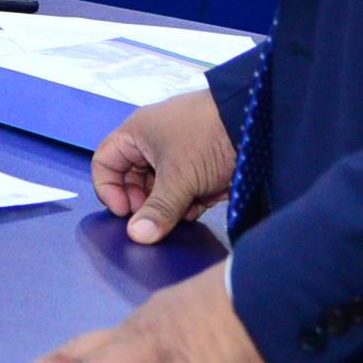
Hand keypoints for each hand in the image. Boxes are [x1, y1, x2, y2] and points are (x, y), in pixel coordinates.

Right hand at [92, 88, 236, 243]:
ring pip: (159, 189)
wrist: (257, 125)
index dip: (109, 189)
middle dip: (143, 202)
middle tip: (154, 218)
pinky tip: (197, 207)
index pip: (106, 162)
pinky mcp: (198, 168)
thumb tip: (137, 237)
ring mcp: (177, 155)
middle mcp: (153, 142)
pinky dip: (186, 203)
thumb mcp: (179, 176)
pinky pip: (181, 191)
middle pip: (132, 180)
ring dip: (167, 206)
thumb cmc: (207, 138)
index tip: (125, 212)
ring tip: (182, 212)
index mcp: (137, 133)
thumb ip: (157, 209)